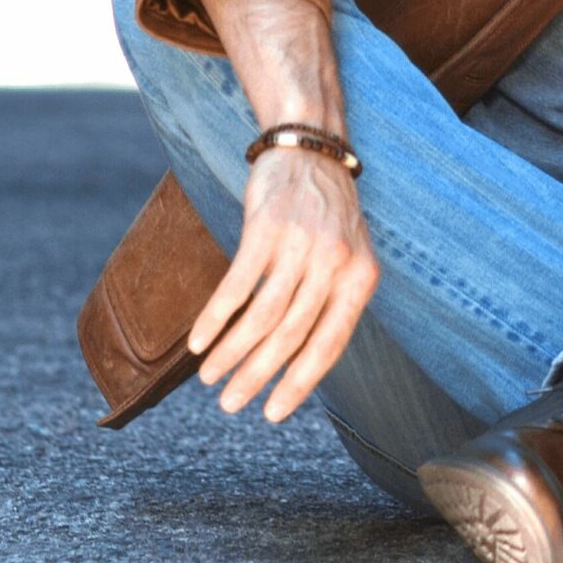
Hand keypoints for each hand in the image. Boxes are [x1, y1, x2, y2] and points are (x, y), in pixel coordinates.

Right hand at [188, 144, 378, 421]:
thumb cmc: (328, 212)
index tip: (273, 415)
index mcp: (362, 278)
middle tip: (230, 405)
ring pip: (263, 316)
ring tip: (210, 378)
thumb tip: (305, 363)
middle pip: (292, 336)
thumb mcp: (350, 255)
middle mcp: (336, 263)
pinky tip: (200, 342)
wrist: (310, 148)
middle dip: (258, 377)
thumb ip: (334, 301)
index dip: (300, 383)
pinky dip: (216, 318)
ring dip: (233, 353)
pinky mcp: (266, 228)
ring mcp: (301, 245)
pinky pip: (237, 285)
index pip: (330, 344)